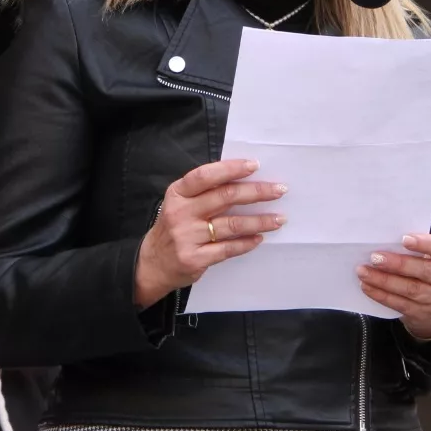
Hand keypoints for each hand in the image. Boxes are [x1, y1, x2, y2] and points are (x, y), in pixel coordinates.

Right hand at [133, 159, 286, 308]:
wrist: (152, 264)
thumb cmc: (174, 228)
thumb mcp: (180, 204)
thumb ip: (205, 192)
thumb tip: (244, 180)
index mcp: (178, 193)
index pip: (206, 175)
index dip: (231, 169)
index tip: (255, 165)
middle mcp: (181, 212)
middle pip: (225, 197)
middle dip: (256, 192)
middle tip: (279, 190)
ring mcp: (187, 237)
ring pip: (231, 224)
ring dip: (259, 220)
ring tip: (279, 218)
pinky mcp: (195, 259)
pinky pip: (228, 248)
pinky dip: (247, 243)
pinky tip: (260, 238)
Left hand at [357, 234, 430, 339]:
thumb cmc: (426, 267)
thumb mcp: (429, 255)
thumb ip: (415, 248)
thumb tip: (385, 239)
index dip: (425, 243)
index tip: (404, 239)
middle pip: (425, 271)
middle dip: (398, 264)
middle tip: (375, 258)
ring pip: (410, 289)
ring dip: (384, 280)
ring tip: (364, 271)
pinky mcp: (422, 313)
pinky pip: (400, 304)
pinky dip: (381, 295)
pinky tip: (367, 286)